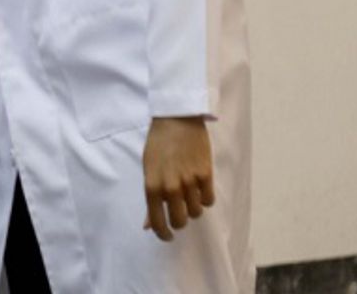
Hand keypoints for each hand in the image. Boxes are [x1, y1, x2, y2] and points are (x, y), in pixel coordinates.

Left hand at [142, 116, 215, 240]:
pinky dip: (205, 198)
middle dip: (180, 220)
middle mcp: (170, 186)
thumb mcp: (148, 170)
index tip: (167, 236)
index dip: (163, 234)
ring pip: (196, 212)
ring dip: (193, 208)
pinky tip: (200, 188)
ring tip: (189, 194)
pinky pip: (209, 200)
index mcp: (151, 186)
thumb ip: (150, 198)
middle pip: (181, 221)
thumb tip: (147, 225)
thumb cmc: (158, 145)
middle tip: (180, 213)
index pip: (158, 222)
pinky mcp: (205, 174)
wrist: (176, 120)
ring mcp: (189, 181)